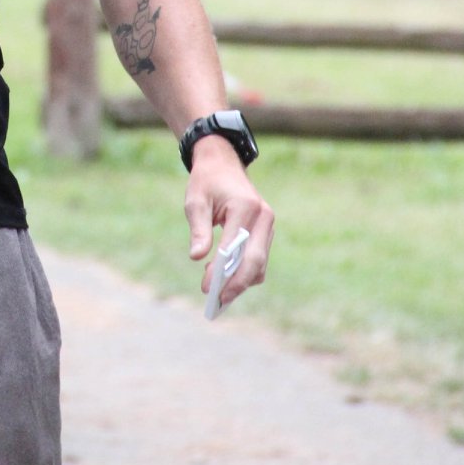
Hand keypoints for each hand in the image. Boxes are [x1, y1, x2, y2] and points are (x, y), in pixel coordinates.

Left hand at [184, 139, 274, 315]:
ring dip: (241, 281)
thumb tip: (196, 257)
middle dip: (236, 284)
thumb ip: (198, 229)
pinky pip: (259, 259)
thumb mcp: (196, 201)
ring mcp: (268, 225)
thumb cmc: (206, 182)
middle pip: (255, 261)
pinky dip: (245, 272)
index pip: (236, 247)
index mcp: (246, 207)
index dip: (222, 271)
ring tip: (217, 292)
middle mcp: (263, 217)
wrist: (223, 164)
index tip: (207, 288)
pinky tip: (225, 279)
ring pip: (259, 264)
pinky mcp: (266, 232)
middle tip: (216, 300)